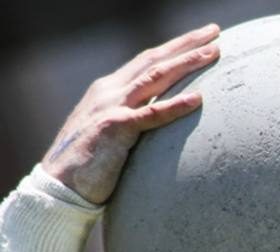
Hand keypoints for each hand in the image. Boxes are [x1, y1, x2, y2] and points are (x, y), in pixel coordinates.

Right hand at [41, 23, 220, 203]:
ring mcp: (111, 108)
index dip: (175, 48)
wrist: (59, 186)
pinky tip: (199, 98)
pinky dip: (176, 106)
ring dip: (186, 63)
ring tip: (214, 53)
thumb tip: (161, 119)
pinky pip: (151, 115)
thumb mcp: (113, 133)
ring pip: (155, 78)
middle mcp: (110, 91)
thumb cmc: (90, 165)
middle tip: (215, 32)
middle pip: (154, 60)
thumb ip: (134, 119)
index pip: (147, 61)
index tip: (202, 39)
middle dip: (186, 44)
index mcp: (110, 90)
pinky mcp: (115, 130)